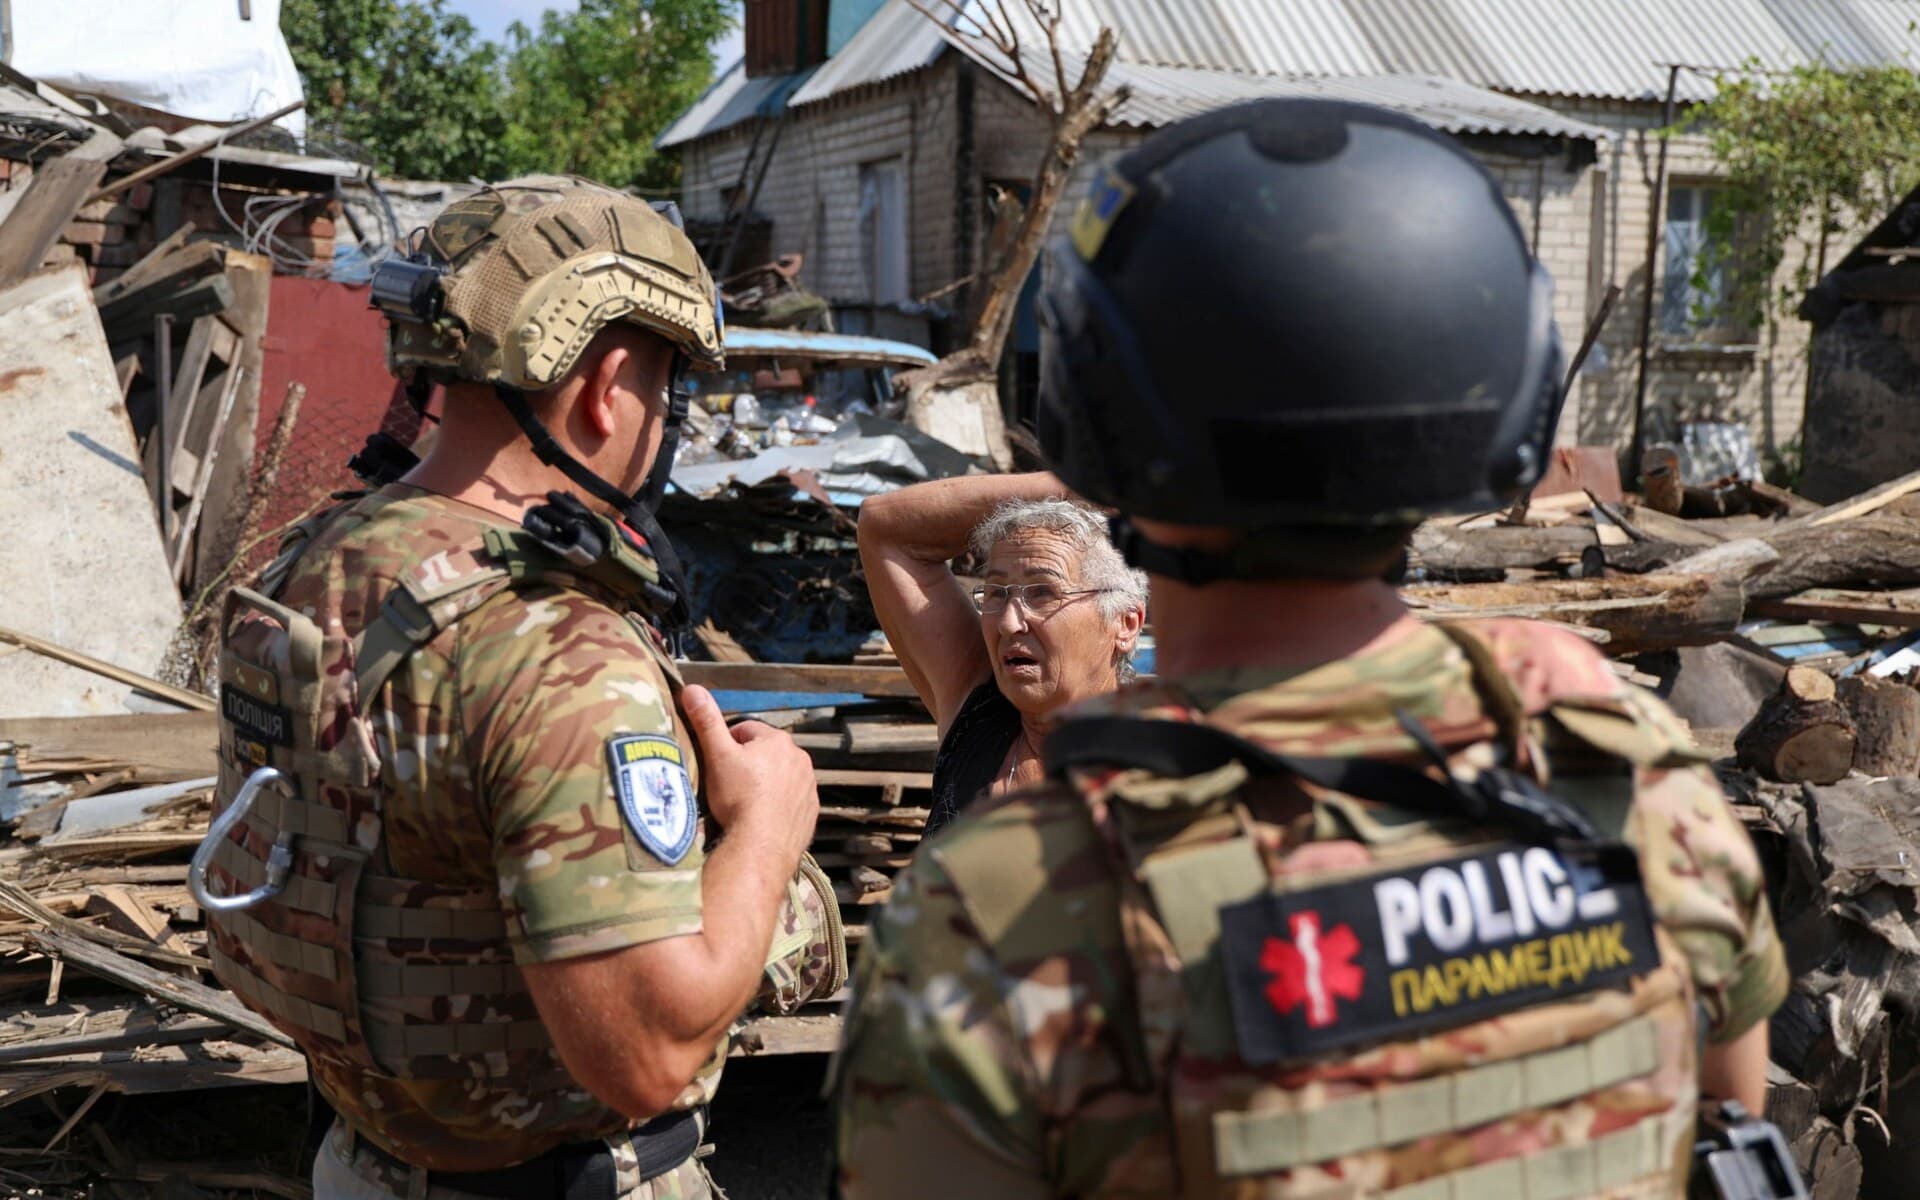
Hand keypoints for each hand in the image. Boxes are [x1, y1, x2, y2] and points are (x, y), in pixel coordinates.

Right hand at [680, 684, 817, 864]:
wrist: (761, 846)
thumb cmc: (738, 797)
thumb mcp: (717, 756)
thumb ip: (706, 721)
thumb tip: (692, 689)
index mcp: (778, 741)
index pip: (746, 731)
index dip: (727, 744)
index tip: (717, 763)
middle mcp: (800, 759)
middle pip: (766, 754)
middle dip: (749, 764)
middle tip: (728, 784)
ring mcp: (809, 787)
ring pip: (781, 777)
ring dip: (766, 784)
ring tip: (744, 802)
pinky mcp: (811, 812)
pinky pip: (792, 801)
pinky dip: (778, 805)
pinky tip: (762, 818)